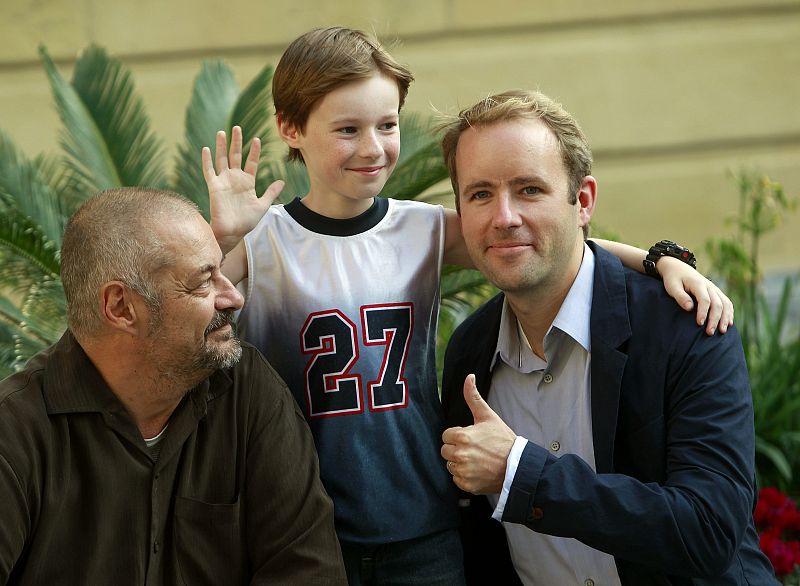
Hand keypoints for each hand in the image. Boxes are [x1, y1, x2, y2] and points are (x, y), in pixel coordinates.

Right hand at [201, 126, 284, 252]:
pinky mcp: (214, 187)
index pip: (251, 162)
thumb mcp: (262, 205)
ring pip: (222, 159)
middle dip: (237, 142)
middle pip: (235, 156)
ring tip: (222, 132)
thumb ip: (271, 192)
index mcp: (247, 182)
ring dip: (221, 146)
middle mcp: (235, 179)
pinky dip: (207, 161)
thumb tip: (282, 182)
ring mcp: (224, 181)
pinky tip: (206, 149)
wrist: (233, 232)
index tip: (257, 139)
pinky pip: (209, 171)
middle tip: (237, 128)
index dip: (254, 151)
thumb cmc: (247, 221)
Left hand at [441, 374, 515, 493]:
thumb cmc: (503, 440)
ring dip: (460, 463)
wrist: (518, 465)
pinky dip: (465, 476)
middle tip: (474, 449)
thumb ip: (473, 397)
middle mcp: (460, 455)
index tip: (471, 438)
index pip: (446, 436)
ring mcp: (463, 471)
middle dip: (457, 449)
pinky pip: (457, 479)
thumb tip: (469, 377)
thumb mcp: (487, 416)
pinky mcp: (466, 485)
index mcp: (462, 436)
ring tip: (477, 460)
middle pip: (446, 451)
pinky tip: (478, 471)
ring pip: (451, 465)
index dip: (458, 436)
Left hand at [657, 256, 733, 334]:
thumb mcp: (672, 287)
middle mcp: (709, 286)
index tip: (699, 324)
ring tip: (722, 331)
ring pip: (725, 304)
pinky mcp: (716, 292)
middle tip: (709, 333)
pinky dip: (729, 313)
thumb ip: (680, 297)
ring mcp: (714, 289)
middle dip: (715, 319)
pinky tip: (728, 324)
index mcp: (698, 284)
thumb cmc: (673, 279)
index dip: (703, 312)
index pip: (705, 300)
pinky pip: (727, 303)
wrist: (678, 268)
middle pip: (717, 304)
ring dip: (725, 318)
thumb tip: (689, 308)